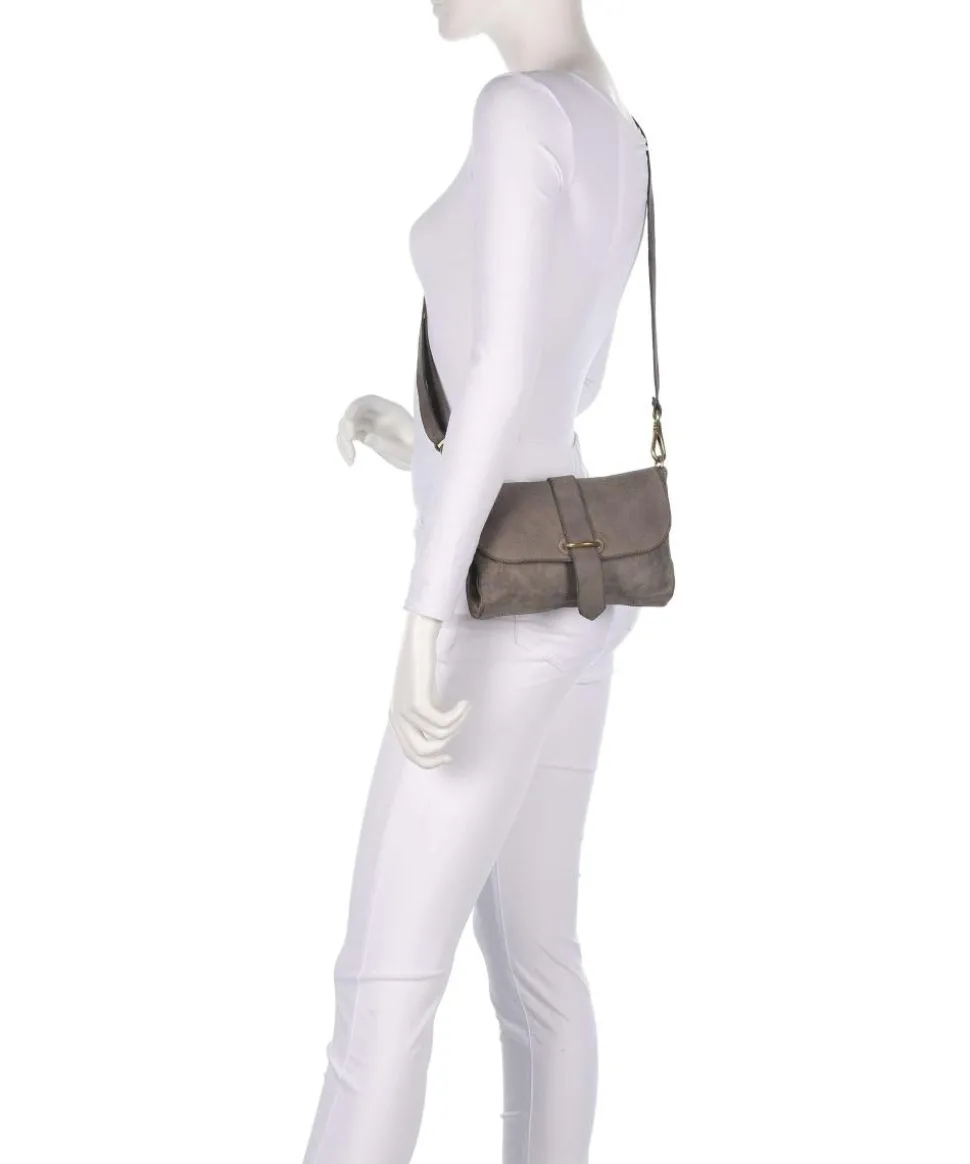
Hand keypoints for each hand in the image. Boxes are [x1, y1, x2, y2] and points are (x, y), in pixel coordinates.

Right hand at [337, 394, 413, 470]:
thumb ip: (387, 444)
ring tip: (351, 459)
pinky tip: (350, 460)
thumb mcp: (406, 451)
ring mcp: (372, 425)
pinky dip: (346, 446)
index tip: (349, 424)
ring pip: (349, 425)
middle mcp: (379, 415)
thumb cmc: (420, 454)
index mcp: (391, 411)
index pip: (368, 401)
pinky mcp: (368, 436)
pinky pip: (350, 436)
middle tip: (349, 443)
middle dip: (346, 426)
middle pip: (354, 412)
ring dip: (344, 440)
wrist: (424, 461)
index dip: (354, 408)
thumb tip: (365, 438)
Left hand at [388, 613, 470, 767]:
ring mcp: (406, 710)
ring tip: (464, 709)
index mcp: (396, 721)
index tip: (449, 755)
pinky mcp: (417, 701)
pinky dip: (458, 715)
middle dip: (442, 752)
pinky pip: (443, 722)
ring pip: (438, 736)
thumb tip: (440, 738)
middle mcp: (398, 719)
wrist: (416, 642)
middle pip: (421, 753)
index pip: (411, 754)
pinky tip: (464, 703)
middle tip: (457, 737)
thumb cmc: (421, 669)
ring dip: (457, 725)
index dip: (431, 761)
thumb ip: (425, 718)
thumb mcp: (422, 698)